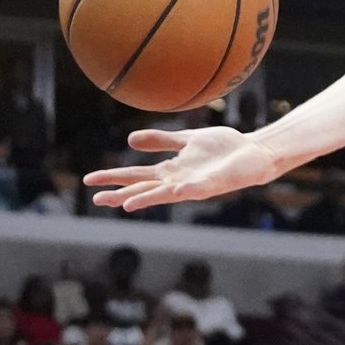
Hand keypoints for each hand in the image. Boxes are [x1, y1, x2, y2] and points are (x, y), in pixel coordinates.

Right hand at [85, 126, 282, 210]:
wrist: (254, 152)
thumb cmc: (222, 148)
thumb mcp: (186, 140)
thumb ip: (161, 141)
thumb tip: (130, 140)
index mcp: (171, 170)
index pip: (137, 176)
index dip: (114, 178)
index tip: (89, 182)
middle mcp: (179, 180)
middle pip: (145, 188)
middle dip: (122, 194)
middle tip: (97, 199)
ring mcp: (195, 184)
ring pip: (166, 194)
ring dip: (147, 198)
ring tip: (127, 204)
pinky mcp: (214, 184)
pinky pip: (197, 188)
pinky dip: (186, 190)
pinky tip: (175, 190)